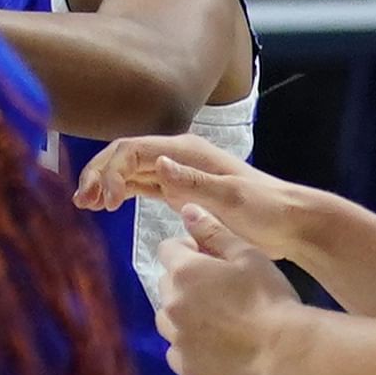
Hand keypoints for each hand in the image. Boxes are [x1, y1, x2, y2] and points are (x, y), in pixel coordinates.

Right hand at [78, 130, 335, 265]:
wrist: (292, 224)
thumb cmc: (265, 210)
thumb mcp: (232, 197)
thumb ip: (193, 181)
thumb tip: (156, 162)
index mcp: (185, 151)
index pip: (133, 150)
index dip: (112, 169)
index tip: (106, 199)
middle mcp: (176, 157)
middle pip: (124, 156)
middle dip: (100, 174)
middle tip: (83, 201)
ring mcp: (177, 173)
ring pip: (129, 170)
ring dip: (106, 183)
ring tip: (87, 204)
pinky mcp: (179, 191)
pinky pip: (141, 185)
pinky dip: (121, 192)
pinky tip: (109, 204)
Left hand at [149, 201, 303, 374]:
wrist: (288, 352)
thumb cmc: (272, 299)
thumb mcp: (248, 256)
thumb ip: (213, 232)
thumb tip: (187, 210)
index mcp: (183, 271)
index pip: (168, 250)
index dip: (189, 252)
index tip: (211, 262)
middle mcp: (171, 303)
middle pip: (168, 285)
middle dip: (187, 285)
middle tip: (221, 296)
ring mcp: (176, 338)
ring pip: (169, 320)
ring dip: (185, 317)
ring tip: (220, 324)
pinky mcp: (186, 367)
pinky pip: (178, 353)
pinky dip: (191, 349)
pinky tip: (218, 349)